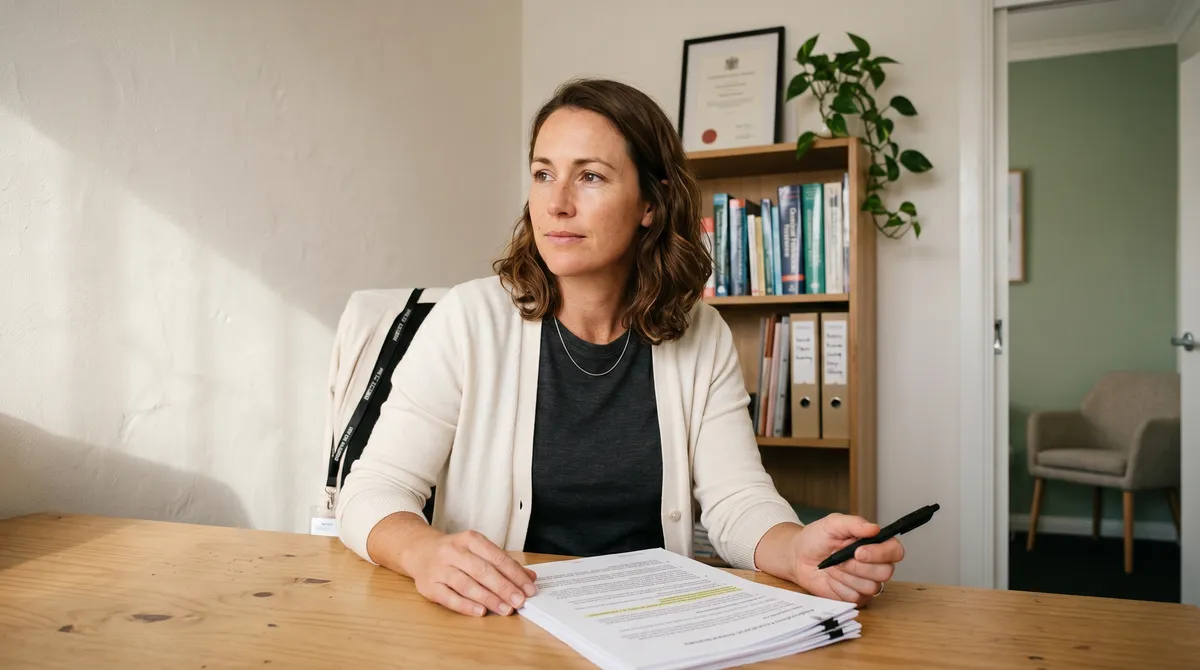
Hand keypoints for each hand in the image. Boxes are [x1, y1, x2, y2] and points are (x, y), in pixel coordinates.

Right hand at [399, 528, 538, 616]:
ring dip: (488, 599)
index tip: (529, 588)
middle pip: (483, 571)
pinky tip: (480, 612)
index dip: (514, 574)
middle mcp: (453, 552)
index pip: (497, 557)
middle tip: (520, 601)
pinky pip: (449, 597)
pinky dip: (465, 605)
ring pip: (467, 584)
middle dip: (504, 587)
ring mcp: (439, 568)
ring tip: (505, 609)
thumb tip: (529, 578)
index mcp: (470, 539)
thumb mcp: (478, 549)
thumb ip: (503, 563)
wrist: (418, 549)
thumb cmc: (455, 552)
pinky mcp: (428, 585)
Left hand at [758, 514, 903, 606]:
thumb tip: (874, 528)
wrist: (798, 556)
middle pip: (885, 572)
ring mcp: (866, 582)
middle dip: (859, 567)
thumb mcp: (832, 524)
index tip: (858, 551)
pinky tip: (831, 579)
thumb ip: (854, 524)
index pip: (895, 551)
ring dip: (847, 577)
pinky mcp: (855, 597)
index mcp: (875, 543)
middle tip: (840, 559)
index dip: (880, 553)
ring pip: (870, 587)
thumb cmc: (817, 538)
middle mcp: (876, 564)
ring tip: (834, 566)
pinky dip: (840, 587)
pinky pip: (855, 597)